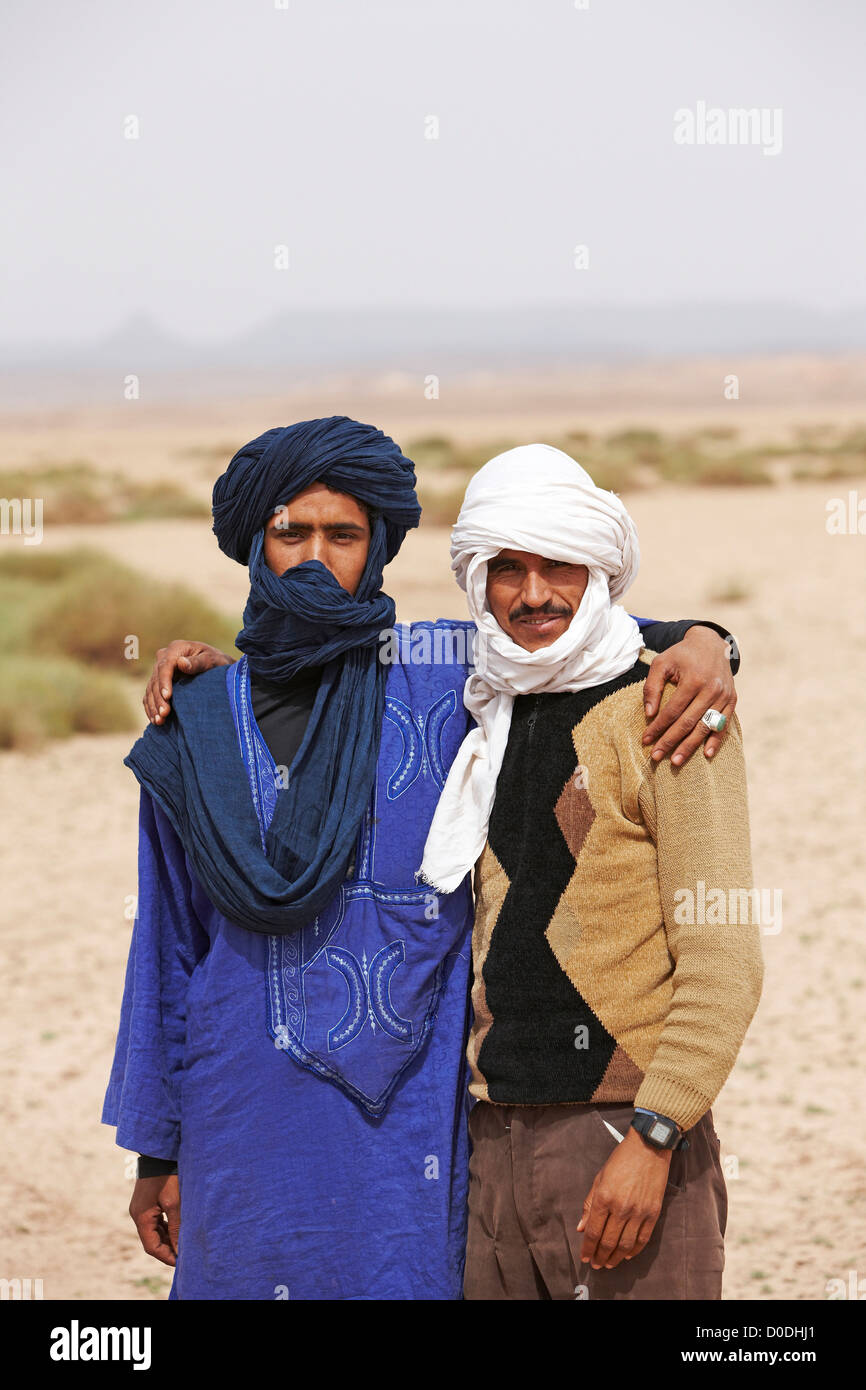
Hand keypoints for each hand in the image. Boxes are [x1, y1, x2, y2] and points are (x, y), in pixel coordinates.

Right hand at [129, 1174, 179, 1266]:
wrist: (161, 1152)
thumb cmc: (168, 1176)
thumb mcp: (174, 1203)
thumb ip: (176, 1227)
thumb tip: (179, 1249)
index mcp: (141, 1217)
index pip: (151, 1246)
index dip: (165, 1256)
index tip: (180, 1262)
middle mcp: (138, 1214)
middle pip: (151, 1240)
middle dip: (167, 1249)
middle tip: (184, 1255)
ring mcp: (142, 1208)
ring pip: (154, 1231)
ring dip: (167, 1239)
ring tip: (184, 1244)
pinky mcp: (147, 1202)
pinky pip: (156, 1221)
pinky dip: (166, 1228)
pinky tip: (179, 1230)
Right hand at [144, 641, 232, 724]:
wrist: (217, 668)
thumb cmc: (218, 662)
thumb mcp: (213, 660)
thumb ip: (198, 662)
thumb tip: (181, 663)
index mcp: (176, 648)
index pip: (165, 665)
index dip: (164, 681)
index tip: (168, 696)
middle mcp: (164, 657)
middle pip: (156, 679)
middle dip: (159, 698)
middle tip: (164, 714)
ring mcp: (160, 670)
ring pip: (151, 689)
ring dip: (153, 706)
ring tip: (159, 720)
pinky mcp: (159, 682)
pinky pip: (150, 695)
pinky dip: (151, 707)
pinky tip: (155, 719)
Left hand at [577, 1127, 671, 1269]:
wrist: (648, 1147)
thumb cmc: (621, 1159)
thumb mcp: (599, 1178)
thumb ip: (590, 1204)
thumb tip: (581, 1228)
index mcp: (604, 1197)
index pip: (593, 1231)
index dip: (587, 1247)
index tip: (584, 1257)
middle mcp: (621, 1207)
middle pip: (608, 1242)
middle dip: (600, 1256)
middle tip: (596, 1264)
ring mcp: (639, 1211)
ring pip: (625, 1244)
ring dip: (616, 1258)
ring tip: (609, 1264)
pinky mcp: (653, 1213)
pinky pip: (643, 1238)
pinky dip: (634, 1250)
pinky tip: (627, 1255)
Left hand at [643, 626, 735, 764]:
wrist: (712, 643)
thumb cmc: (682, 655)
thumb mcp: (661, 663)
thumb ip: (652, 687)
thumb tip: (649, 714)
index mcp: (693, 679)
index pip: (672, 710)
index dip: (658, 727)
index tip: (645, 740)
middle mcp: (711, 689)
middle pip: (688, 722)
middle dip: (670, 741)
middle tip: (656, 757)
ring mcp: (724, 696)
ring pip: (705, 727)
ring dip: (690, 746)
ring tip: (675, 761)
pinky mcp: (732, 700)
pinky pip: (723, 724)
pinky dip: (716, 740)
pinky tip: (706, 754)